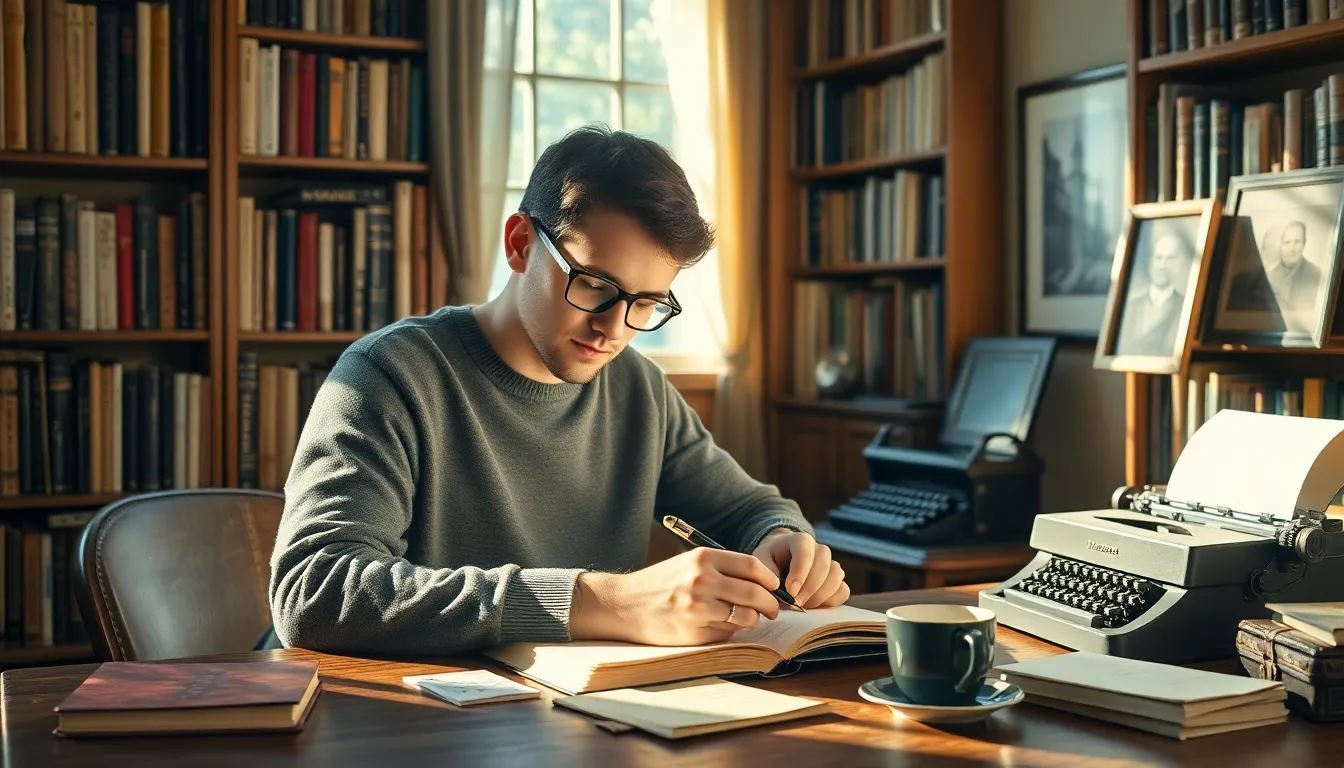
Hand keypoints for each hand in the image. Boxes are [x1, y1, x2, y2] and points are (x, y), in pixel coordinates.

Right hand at [569, 548, 782, 645]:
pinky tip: (722, 626)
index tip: (774, 587)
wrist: (625, 605)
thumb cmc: (661, 583)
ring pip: (746, 616)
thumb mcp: (689, 564)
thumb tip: (763, 584)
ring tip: (748, 618)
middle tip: (773, 610)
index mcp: (703, 558)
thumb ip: (722, 570)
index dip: (769, 579)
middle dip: (771, 604)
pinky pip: (727, 634)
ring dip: (753, 619)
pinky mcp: (694, 631)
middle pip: (755, 592)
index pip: (752, 566)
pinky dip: (732, 632)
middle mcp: (702, 580)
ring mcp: (698, 607)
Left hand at [751, 531, 849, 608]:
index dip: (800, 573)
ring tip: (802, 605)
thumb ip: (765, 572)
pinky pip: (843, 591)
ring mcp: (831, 564)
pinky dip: (831, 601)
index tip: (790, 591)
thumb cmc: (769, 561)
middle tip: (795, 604)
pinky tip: (814, 606)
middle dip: (809, 589)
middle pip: (823, 566)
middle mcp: (820, 549)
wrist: (780, 562)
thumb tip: (779, 590)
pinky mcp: (837, 580)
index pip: (805, 552)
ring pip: (836, 577)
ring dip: (820, 596)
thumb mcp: (759, 562)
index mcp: (800, 540)